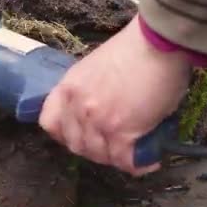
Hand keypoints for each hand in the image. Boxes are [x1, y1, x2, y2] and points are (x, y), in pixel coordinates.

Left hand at [39, 14, 192, 175]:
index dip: (64, 134)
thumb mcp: (95, 68)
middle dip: (95, 150)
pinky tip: (149, 160)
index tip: (81, 136)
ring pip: (99, 155)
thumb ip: (89, 92)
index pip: (49, 123)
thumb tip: (103, 111)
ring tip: (133, 153)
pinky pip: (124, 160)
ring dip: (116, 158)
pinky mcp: (120, 132)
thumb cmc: (134, 49)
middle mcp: (76, 107)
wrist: (157, 42)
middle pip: (76, 144)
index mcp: (67, 88)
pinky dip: (137, 164)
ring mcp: (96, 121)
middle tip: (114, 147)